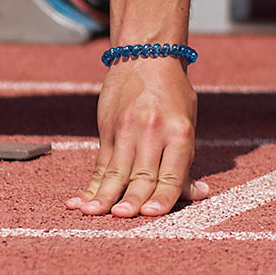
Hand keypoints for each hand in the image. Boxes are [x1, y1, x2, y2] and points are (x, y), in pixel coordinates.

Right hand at [66, 58, 209, 216]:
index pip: (170, 173)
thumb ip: (185, 161)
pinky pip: (100, 162)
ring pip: (115, 169)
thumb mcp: (187, 124)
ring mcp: (125, 129)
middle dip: (130, 198)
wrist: (145, 57)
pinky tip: (79, 198)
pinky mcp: (107, 129)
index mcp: (178, 133)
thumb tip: (195, 195)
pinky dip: (91, 183)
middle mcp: (151, 131)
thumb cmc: (173, 94)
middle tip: (120, 217)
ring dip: (103, 194)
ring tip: (92, 212)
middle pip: (140, 173)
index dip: (161, 196)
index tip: (151, 214)